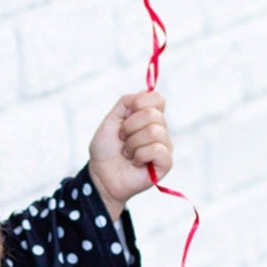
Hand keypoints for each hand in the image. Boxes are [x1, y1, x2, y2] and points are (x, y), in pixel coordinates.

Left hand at [87, 89, 172, 220]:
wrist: (100, 175)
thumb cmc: (106, 150)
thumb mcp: (111, 120)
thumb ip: (127, 102)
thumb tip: (146, 91)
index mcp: (149, 117)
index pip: (157, 98)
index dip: (139, 104)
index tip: (125, 116)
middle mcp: (160, 129)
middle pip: (152, 114)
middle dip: (129, 127)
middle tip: (123, 139)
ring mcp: (164, 146)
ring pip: (154, 132)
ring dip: (132, 144)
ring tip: (127, 153)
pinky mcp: (165, 163)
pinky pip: (157, 149)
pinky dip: (140, 155)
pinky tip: (136, 162)